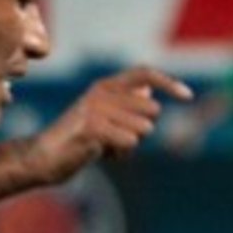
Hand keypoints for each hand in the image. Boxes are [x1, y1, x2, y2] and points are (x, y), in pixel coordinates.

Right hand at [31, 66, 192, 182]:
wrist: (44, 158)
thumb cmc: (80, 140)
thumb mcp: (106, 119)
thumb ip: (127, 105)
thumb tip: (149, 92)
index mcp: (106, 85)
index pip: (145, 74)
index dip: (169, 83)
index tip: (188, 96)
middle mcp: (101, 91)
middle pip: (151, 110)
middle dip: (142, 130)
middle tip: (117, 138)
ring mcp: (96, 107)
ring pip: (143, 129)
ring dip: (129, 145)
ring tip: (105, 146)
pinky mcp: (92, 127)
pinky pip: (129, 141)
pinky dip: (120, 153)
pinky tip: (101, 154)